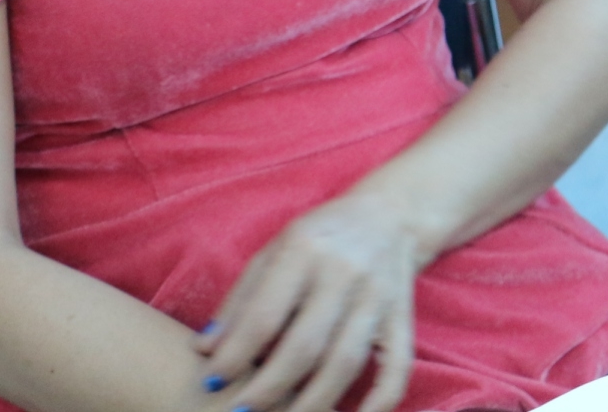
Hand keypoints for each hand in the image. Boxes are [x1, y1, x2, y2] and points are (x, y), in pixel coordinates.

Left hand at [194, 191, 423, 411]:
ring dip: (311, 404)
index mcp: (305, 249)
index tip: (212, 381)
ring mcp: (378, 297)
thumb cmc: (320, 236)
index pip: (265, 315)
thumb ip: (241, 300)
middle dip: (268, 389)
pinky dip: (378, 404)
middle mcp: (344, 272)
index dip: (235, 355)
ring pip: (345, 363)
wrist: (390, 214)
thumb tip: (204, 351)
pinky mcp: (402, 319)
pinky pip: (396, 370)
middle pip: (305, 346)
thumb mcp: (274, 250)